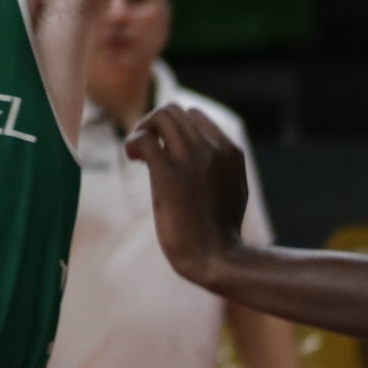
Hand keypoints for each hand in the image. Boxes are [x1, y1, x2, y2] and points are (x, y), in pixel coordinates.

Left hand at [124, 103, 253, 283]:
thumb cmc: (221, 230)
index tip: (164, 148)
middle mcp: (212, 149)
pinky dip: (133, 143)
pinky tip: (134, 160)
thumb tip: (209, 148)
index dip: (173, 127)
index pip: (193, 114)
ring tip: (140, 155)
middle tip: (147, 150)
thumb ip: (222, 163)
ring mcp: (191, 160)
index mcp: (229, 150)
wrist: (215, 257)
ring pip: (159, 117)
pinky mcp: (168, 175)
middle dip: (154, 125)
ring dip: (143, 130)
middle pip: (173, 111)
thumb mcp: (234, 187)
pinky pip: (144, 139)